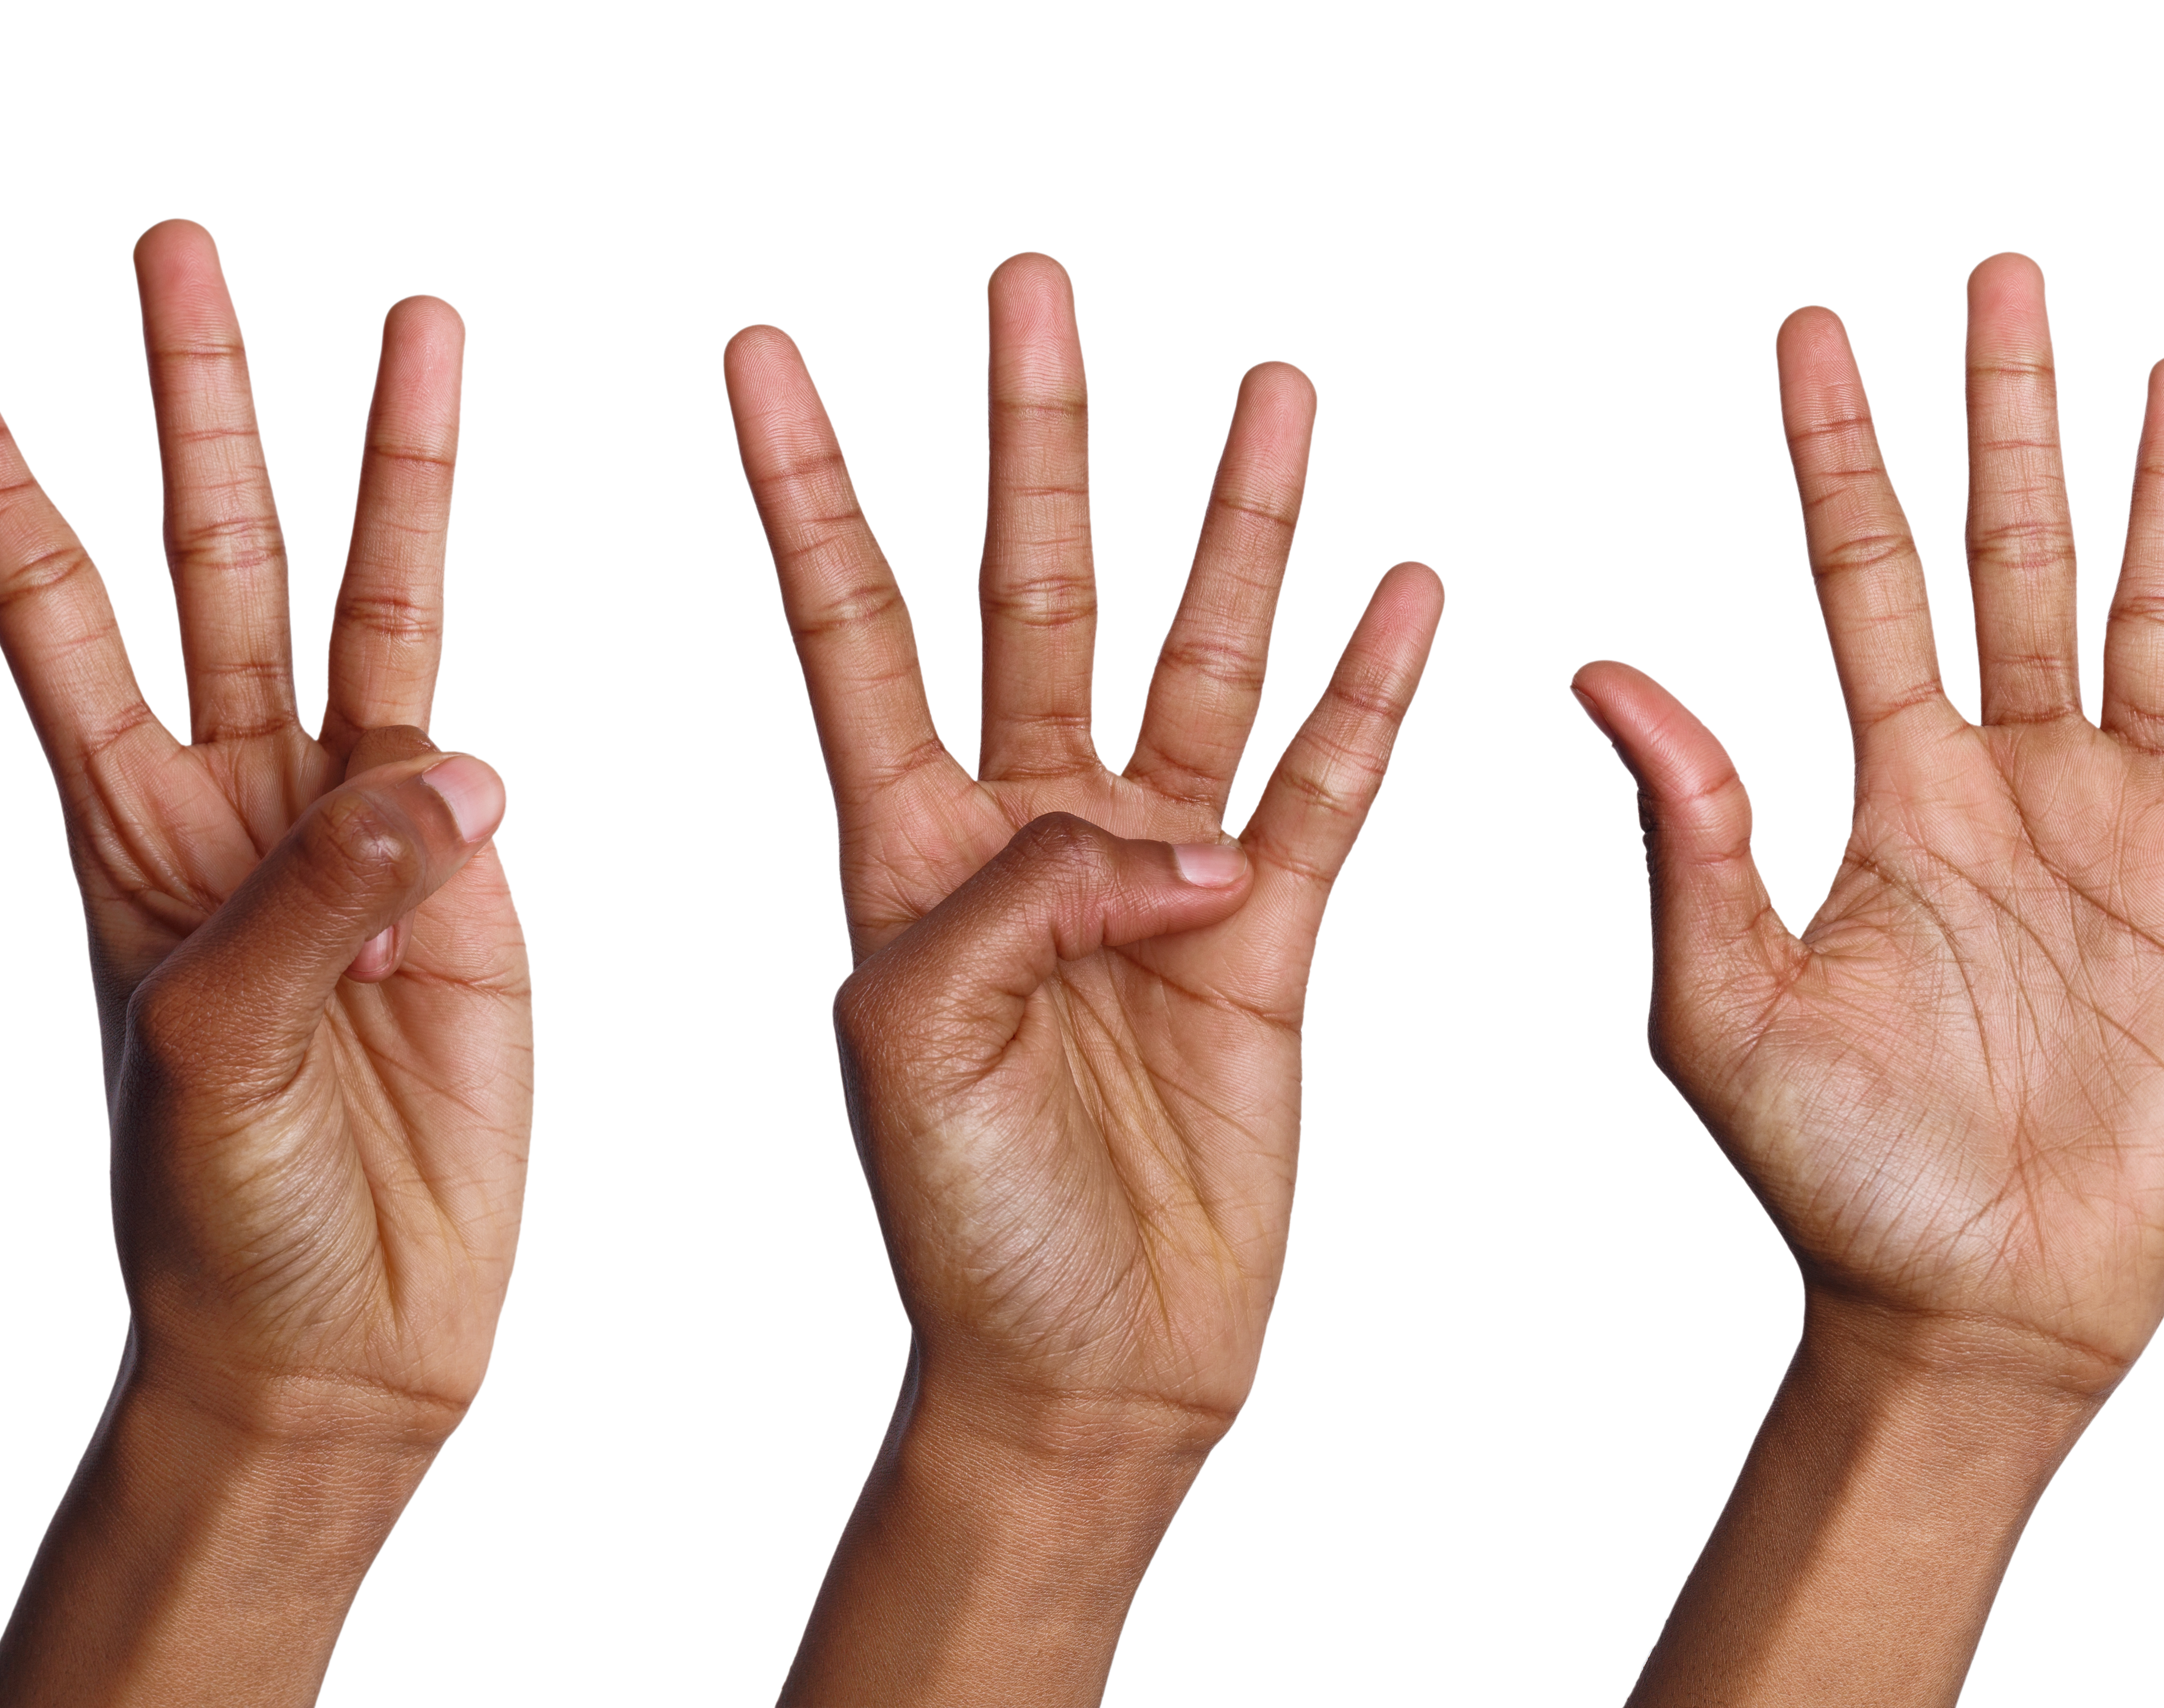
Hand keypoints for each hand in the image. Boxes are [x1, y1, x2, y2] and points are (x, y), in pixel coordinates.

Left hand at [0, 221, 525, 1705]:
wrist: (322, 1349)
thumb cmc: (203, 1228)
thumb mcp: (196, 1062)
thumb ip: (302, 910)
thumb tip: (442, 774)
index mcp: (103, 828)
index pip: (25, 601)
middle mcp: (209, 797)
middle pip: (189, 551)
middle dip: (178, 398)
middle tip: (164, 240)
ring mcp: (340, 829)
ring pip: (347, 595)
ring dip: (374, 452)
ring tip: (404, 309)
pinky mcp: (461, 883)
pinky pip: (456, 721)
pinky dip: (469, 619)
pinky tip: (472, 515)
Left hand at [722, 257, 1439, 1703]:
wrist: (1083, 1372)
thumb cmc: (962, 1230)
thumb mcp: (916, 1053)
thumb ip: (1016, 911)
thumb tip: (1171, 835)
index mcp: (901, 853)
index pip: (849, 623)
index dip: (807, 489)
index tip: (763, 352)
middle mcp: (1023, 835)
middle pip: (1030, 586)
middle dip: (1034, 437)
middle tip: (1032, 288)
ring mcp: (1153, 878)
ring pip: (1196, 653)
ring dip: (1233, 521)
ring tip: (1270, 384)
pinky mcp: (1268, 940)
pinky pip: (1327, 784)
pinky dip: (1369, 686)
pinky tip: (1400, 580)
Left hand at [1590, 256, 2163, 1706]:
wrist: (1959, 1306)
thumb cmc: (1829, 1176)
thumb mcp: (1718, 1006)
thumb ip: (1681, 837)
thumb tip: (1602, 673)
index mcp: (1888, 798)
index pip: (1860, 575)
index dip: (1840, 453)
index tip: (1815, 331)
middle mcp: (2008, 788)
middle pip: (2010, 556)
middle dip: (2008, 418)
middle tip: (2001, 276)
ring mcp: (2128, 838)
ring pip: (2154, 622)